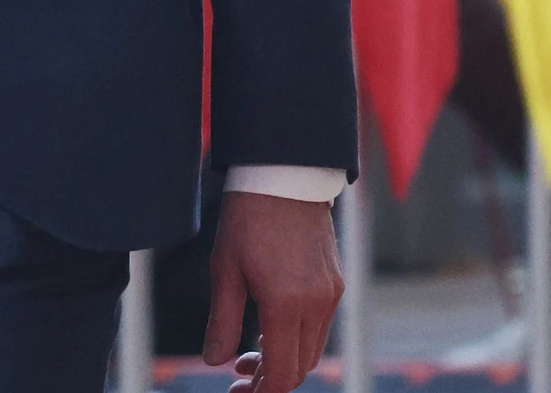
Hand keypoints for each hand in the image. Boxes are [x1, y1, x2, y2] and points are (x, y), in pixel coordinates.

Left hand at [203, 190, 342, 392]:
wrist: (284, 179)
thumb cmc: (247, 221)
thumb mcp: (225, 271)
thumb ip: (222, 321)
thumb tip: (215, 362)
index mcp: (286, 304)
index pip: (282, 372)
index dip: (261, 392)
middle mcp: (317, 304)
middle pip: (300, 367)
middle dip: (270, 381)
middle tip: (237, 380)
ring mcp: (331, 295)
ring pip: (312, 349)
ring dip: (283, 361)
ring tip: (246, 356)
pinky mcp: (335, 284)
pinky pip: (318, 327)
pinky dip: (295, 339)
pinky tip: (267, 332)